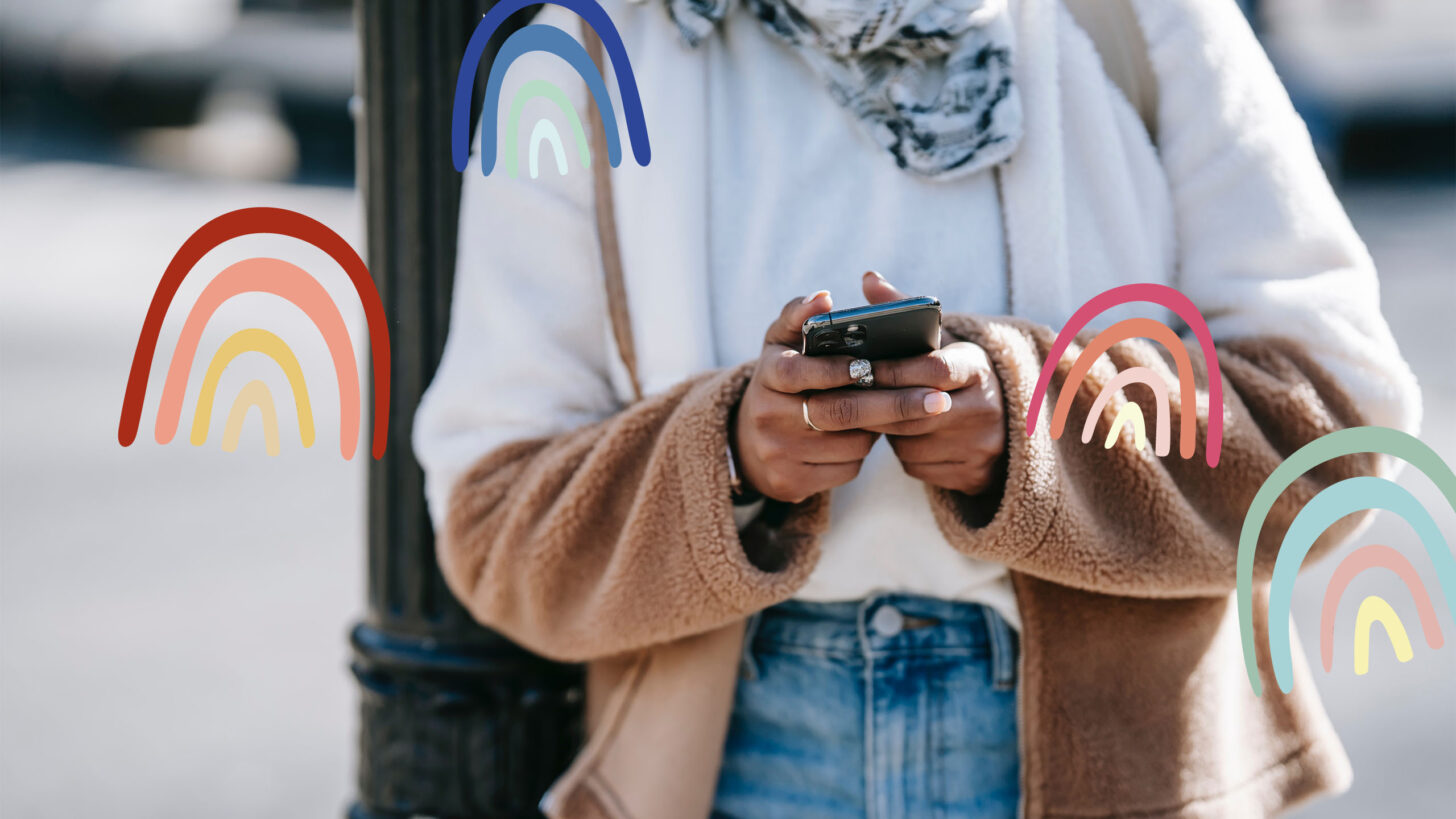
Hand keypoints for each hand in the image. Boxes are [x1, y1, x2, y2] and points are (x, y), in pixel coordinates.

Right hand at [733, 290, 955, 503]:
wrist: (749, 442)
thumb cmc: (782, 380)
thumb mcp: (780, 344)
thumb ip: (800, 315)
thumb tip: (824, 298)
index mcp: (767, 374)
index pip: (799, 371)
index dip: (836, 369)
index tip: (874, 366)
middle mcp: (766, 415)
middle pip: (838, 412)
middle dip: (893, 405)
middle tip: (937, 400)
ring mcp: (777, 452)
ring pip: (850, 443)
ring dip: (880, 428)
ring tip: (891, 412)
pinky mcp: (790, 482)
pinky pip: (846, 468)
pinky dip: (863, 453)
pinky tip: (863, 437)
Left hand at [860, 272, 1005, 494]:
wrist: (1003, 425)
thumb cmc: (956, 374)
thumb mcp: (940, 341)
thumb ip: (903, 311)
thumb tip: (868, 278)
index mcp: (977, 368)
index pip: (932, 368)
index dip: (892, 370)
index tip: (858, 368)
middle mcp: (985, 407)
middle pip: (915, 410)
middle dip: (874, 404)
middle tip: (837, 397)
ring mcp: (980, 445)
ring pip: (910, 442)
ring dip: (884, 430)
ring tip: (870, 413)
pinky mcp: (970, 474)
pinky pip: (917, 466)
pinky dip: (901, 453)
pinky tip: (899, 438)